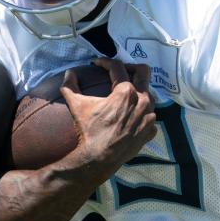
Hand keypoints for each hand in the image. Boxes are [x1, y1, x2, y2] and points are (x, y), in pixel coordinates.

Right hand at [61, 58, 157, 179]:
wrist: (100, 158)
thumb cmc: (89, 130)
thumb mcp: (76, 106)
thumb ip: (70, 86)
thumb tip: (68, 73)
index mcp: (126, 92)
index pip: (117, 67)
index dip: (104, 62)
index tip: (96, 64)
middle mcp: (143, 100)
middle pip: (143, 71)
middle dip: (130, 67)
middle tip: (119, 71)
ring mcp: (149, 116)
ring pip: (149, 94)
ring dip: (138, 91)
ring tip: (126, 95)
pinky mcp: (151, 130)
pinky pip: (150, 116)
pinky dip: (142, 114)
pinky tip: (131, 117)